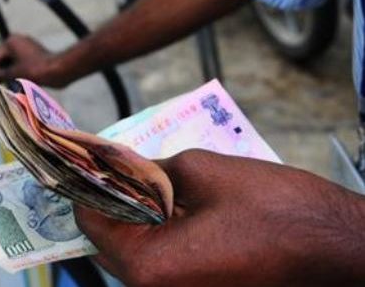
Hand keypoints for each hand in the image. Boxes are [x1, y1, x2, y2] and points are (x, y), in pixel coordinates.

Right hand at [0, 34, 67, 87]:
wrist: (57, 70)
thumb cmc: (34, 69)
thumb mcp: (14, 72)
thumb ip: (0, 74)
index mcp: (11, 42)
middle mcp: (18, 42)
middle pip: (3, 59)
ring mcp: (27, 48)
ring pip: (12, 62)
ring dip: (7, 74)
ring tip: (3, 86)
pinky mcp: (34, 56)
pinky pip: (20, 64)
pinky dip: (16, 73)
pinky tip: (13, 84)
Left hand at [74, 150, 364, 286]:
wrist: (340, 248)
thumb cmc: (278, 210)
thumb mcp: (203, 170)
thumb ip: (150, 170)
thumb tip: (126, 168)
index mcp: (149, 265)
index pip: (91, 222)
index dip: (85, 185)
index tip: (84, 159)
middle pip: (109, 241)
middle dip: (111, 199)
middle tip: (113, 163)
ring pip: (136, 252)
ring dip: (136, 216)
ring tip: (144, 177)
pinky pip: (163, 262)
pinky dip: (160, 233)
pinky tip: (172, 204)